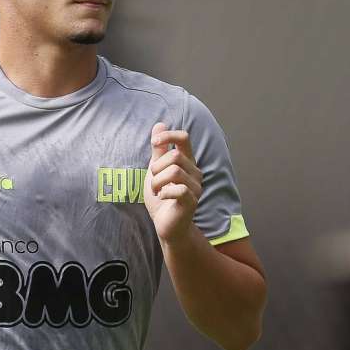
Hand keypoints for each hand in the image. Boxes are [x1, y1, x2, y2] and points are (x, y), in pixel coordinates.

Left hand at [144, 122, 202, 244]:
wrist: (165, 224)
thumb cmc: (162, 197)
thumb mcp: (156, 170)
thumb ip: (158, 150)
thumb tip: (159, 124)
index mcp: (187, 162)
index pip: (184, 138)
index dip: (169, 136)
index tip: (155, 143)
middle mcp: (195, 172)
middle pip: (175, 156)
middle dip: (157, 167)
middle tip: (154, 181)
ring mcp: (195, 188)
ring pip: (174, 171)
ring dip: (158, 181)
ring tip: (157, 190)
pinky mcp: (191, 202)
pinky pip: (179, 189)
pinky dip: (164, 192)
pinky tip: (163, 198)